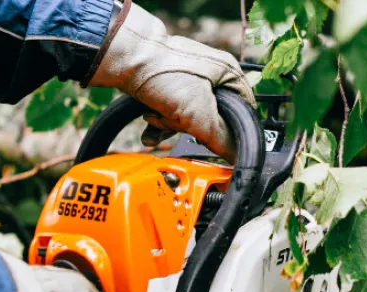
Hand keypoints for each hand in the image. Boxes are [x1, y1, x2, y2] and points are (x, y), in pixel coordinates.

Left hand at [85, 2, 255, 161]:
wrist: (123, 59)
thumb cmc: (162, 72)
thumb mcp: (198, 112)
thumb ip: (220, 137)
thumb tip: (236, 156)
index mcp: (228, 74)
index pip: (243, 110)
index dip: (231, 131)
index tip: (217, 143)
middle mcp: (211, 75)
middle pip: (211, 118)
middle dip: (188, 127)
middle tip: (178, 124)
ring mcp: (188, 79)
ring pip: (187, 118)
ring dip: (170, 126)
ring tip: (157, 122)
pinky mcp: (168, 85)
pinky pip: (170, 112)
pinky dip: (159, 122)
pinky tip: (150, 123)